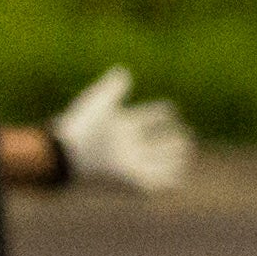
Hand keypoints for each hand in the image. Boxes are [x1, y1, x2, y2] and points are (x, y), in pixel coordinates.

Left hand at [54, 64, 197, 194]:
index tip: (169, 108)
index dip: (159, 112)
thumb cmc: (81, 127)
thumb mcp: (99, 100)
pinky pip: (156, 183)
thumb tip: (124, 71)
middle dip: (171, 138)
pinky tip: (182, 175)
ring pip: (159, 161)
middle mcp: (129, 145)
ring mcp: (133, 163)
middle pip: (154, 142)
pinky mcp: (134, 181)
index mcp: (123, 126)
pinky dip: (170, 180)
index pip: (146, 117)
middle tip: (185, 133)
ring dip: (174, 157)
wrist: (68, 155)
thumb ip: (113, 86)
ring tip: (188, 150)